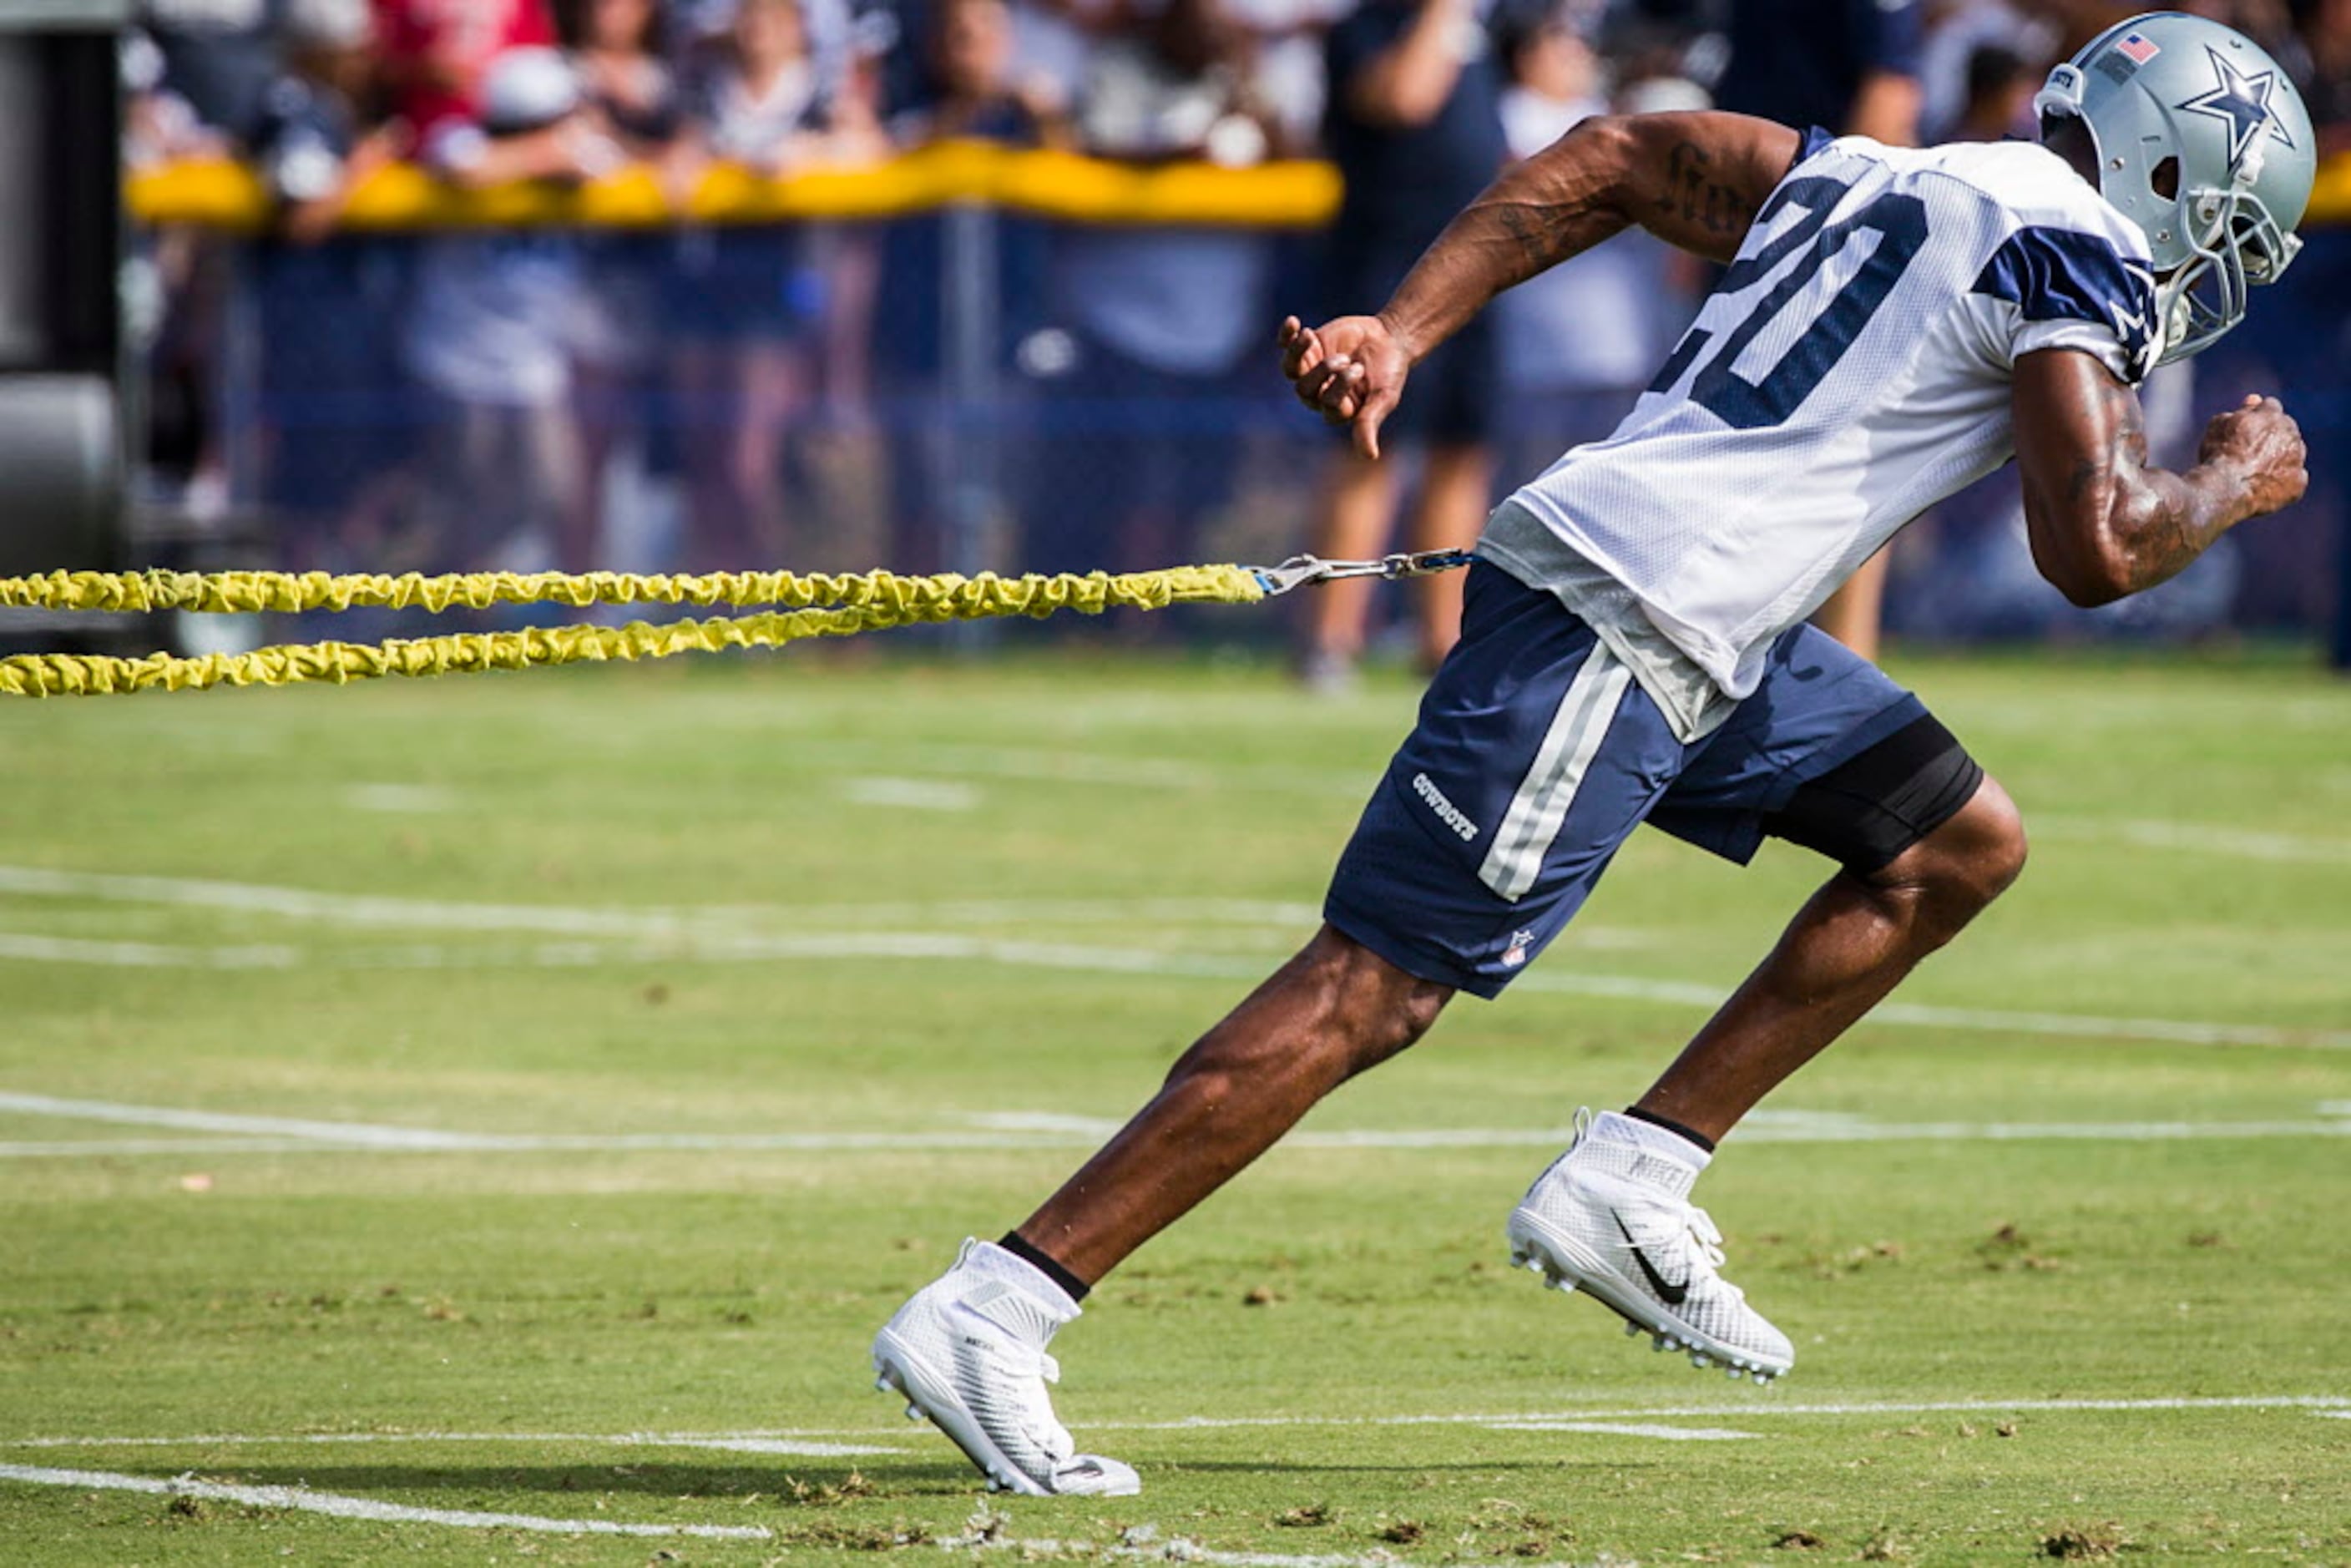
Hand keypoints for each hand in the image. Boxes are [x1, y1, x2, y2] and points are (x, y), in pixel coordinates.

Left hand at [1277, 313, 1410, 459]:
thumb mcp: (1383, 399)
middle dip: (1323, 371)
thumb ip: (1370, 423)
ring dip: (1297, 353)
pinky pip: (1287, 345)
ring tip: (1310, 335)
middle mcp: (1318, 393)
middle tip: (1345, 359)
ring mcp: (1310, 369)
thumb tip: (1370, 456)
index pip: (1326, 404)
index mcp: (1336, 410)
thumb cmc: (1389, 373)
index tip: (1359, 370)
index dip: (1338, 388)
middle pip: (1304, 389)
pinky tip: (1293, 322)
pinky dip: (1286, 335)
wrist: (1390, 339)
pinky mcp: (1307, 347)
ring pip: (1290, 368)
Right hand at [2198, 393, 2307, 519]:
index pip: (2270, 407)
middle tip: (2250, 452)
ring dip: (2282, 457)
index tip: (2245, 428)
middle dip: (2273, 436)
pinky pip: (2296, 478)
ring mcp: (2297, 458)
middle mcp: (2290, 432)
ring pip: (2294, 452)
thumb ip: (2240, 411)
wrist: (2224, 489)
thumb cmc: (2217, 455)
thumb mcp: (2219, 426)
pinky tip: (2265, 487)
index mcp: (2271, 415)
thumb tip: (2254, 399)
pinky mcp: (2299, 482)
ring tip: (2256, 472)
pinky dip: (2284, 481)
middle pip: (2286, 429)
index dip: (2257, 416)